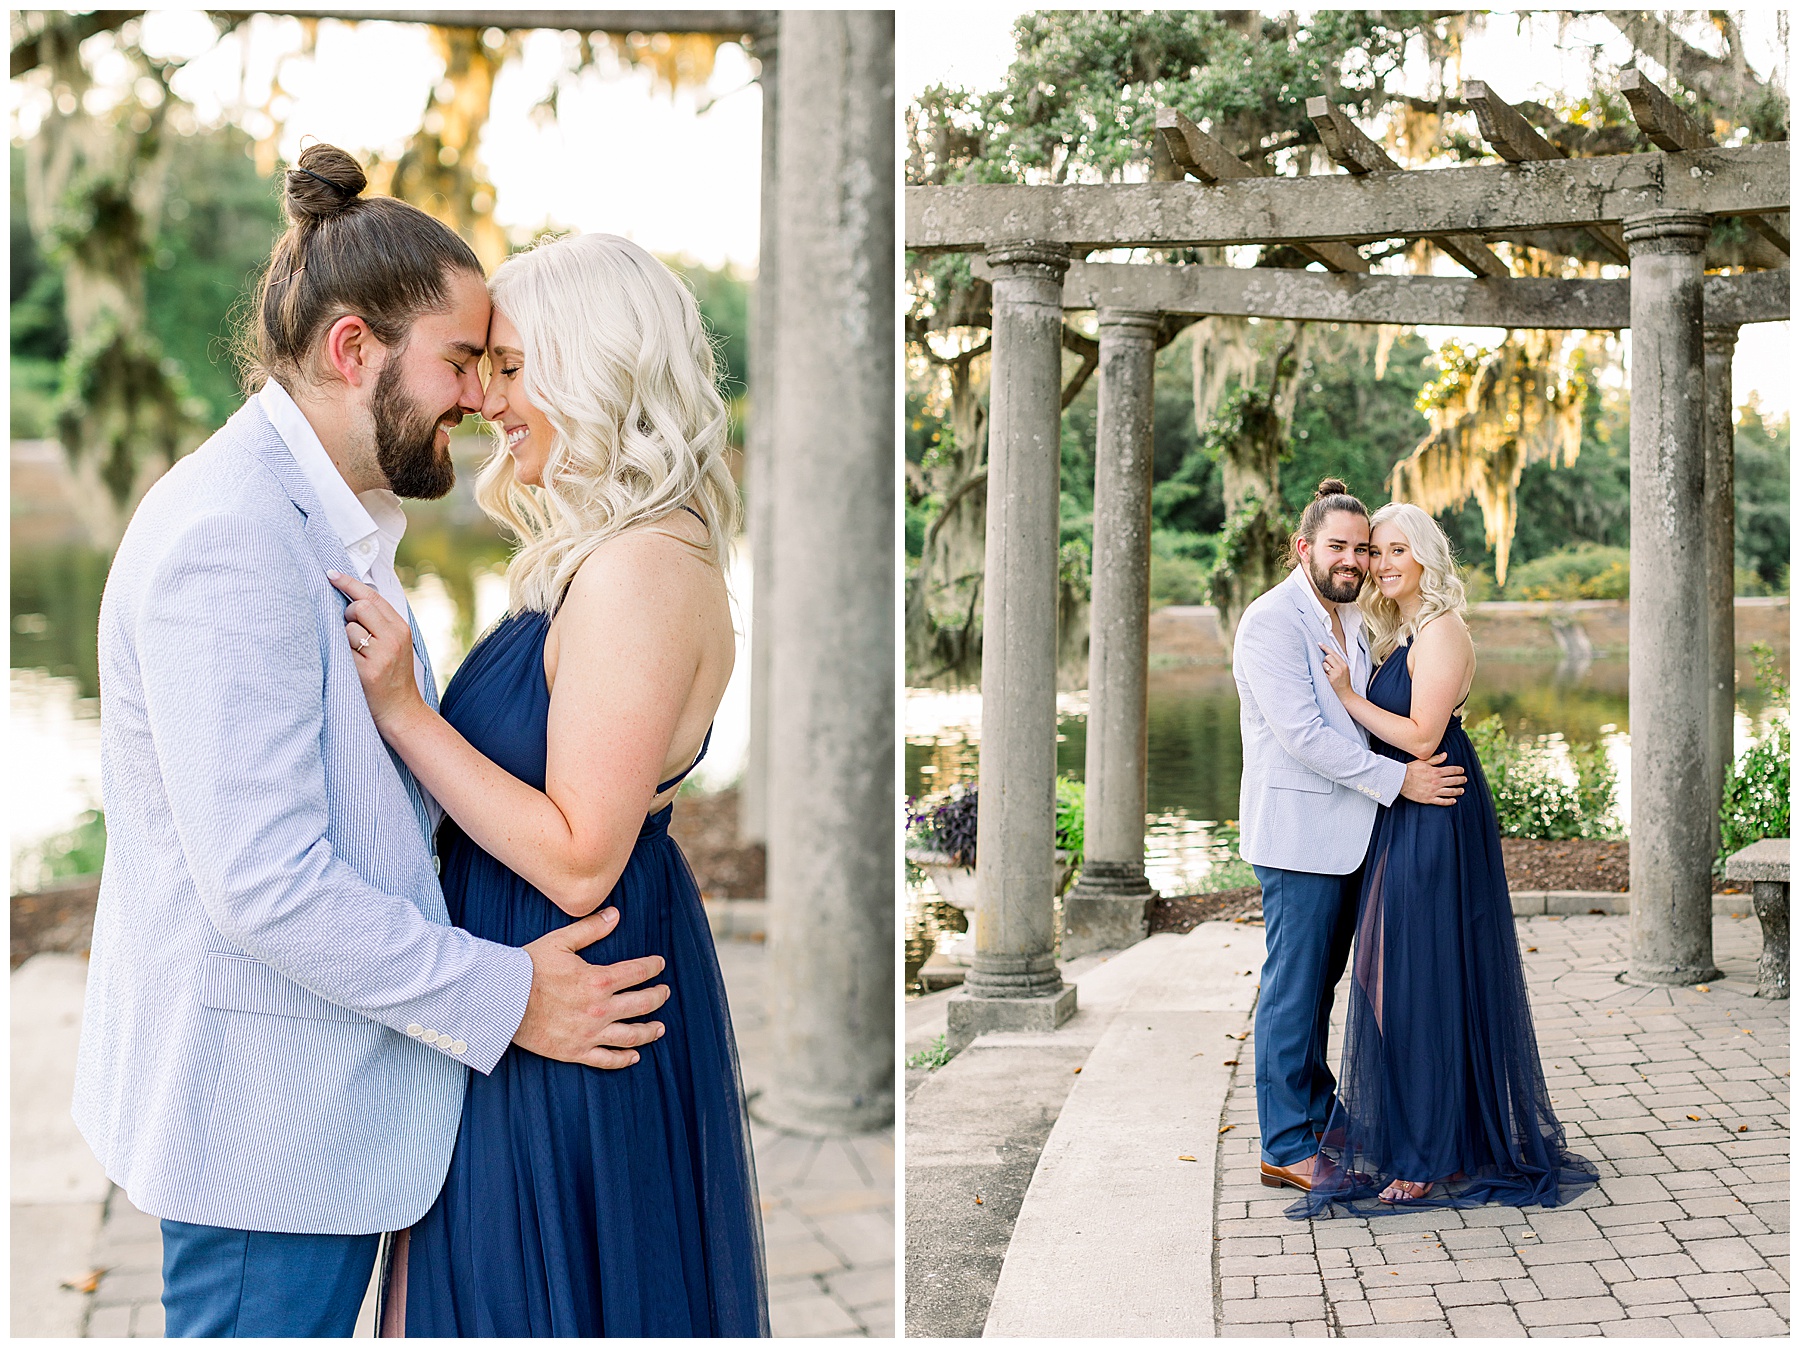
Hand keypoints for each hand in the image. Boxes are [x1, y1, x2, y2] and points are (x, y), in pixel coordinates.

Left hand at [327, 571, 424, 731]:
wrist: (402, 711)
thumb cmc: (393, 677)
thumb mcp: (396, 645)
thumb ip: (380, 622)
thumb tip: (352, 598)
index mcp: (400, 629)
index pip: (372, 597)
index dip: (349, 583)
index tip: (330, 574)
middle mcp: (393, 639)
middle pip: (358, 608)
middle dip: (347, 615)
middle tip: (350, 633)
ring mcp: (380, 656)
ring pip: (348, 629)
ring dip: (344, 639)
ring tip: (354, 655)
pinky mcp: (366, 672)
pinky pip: (342, 650)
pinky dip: (340, 655)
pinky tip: (349, 666)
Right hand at [514, 906, 669, 1067]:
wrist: (499, 1001)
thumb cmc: (528, 968)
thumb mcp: (560, 941)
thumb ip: (590, 928)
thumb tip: (615, 914)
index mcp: (598, 980)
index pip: (638, 972)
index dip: (653, 967)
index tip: (660, 964)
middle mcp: (600, 1009)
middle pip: (642, 1004)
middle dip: (658, 997)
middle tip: (665, 992)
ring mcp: (589, 1033)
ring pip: (631, 1036)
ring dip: (650, 1031)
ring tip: (660, 1028)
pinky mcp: (575, 1051)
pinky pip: (606, 1059)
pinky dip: (624, 1059)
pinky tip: (634, 1056)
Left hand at [1319, 643, 1351, 699]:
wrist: (1346, 695)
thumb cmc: (1344, 682)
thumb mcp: (1344, 671)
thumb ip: (1338, 663)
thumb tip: (1327, 654)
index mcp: (1344, 665)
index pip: (1333, 653)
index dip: (1325, 647)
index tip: (1319, 643)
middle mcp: (1340, 668)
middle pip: (1327, 657)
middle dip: (1325, 661)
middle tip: (1328, 669)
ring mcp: (1335, 674)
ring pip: (1324, 664)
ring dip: (1323, 668)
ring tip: (1328, 675)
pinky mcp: (1330, 679)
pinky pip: (1322, 672)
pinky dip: (1322, 674)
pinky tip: (1327, 679)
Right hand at [1400, 752, 1466, 806]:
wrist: (1399, 780)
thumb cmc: (1410, 770)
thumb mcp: (1423, 762)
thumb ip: (1435, 759)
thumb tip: (1445, 755)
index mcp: (1436, 771)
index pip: (1452, 770)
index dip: (1459, 770)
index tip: (1462, 771)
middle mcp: (1437, 782)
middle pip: (1454, 781)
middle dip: (1461, 780)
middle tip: (1464, 780)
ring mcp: (1434, 791)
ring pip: (1450, 792)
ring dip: (1458, 791)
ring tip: (1462, 790)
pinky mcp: (1429, 799)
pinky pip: (1442, 801)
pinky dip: (1449, 801)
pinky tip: (1453, 800)